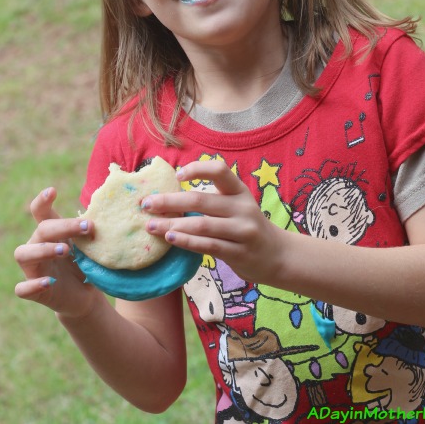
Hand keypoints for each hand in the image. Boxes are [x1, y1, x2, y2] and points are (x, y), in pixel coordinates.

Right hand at [14, 187, 101, 317]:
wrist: (85, 296)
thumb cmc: (86, 264)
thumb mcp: (91, 246)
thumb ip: (93, 234)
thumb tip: (109, 218)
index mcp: (51, 233)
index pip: (40, 212)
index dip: (42, 200)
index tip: (53, 191)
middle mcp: (37, 247)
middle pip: (41, 230)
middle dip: (63, 226)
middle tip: (88, 227)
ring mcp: (33, 269)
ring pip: (22, 254)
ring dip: (43, 250)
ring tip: (65, 250)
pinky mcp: (34, 291)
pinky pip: (22, 288)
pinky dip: (33, 284)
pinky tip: (49, 282)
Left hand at [142, 160, 283, 283]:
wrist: (278, 254)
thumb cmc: (246, 226)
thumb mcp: (237, 205)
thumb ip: (213, 199)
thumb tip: (170, 194)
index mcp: (239, 190)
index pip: (220, 170)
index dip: (197, 169)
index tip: (177, 176)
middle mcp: (242, 207)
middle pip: (201, 200)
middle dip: (170, 201)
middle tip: (146, 204)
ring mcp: (242, 230)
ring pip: (202, 225)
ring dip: (172, 224)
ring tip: (151, 226)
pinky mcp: (239, 252)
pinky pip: (207, 246)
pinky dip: (186, 241)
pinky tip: (170, 238)